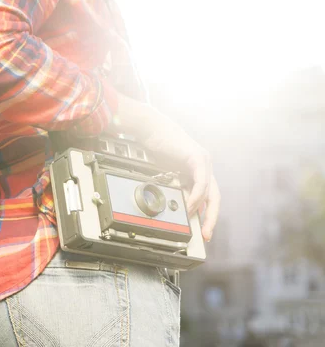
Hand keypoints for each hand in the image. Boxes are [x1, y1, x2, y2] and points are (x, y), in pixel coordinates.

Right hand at [112, 94, 220, 241]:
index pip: (208, 197)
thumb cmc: (156, 147)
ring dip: (204, 211)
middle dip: (211, 218)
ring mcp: (204, 162)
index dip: (206, 214)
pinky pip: (201, 182)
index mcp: (199, 171)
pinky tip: (191, 206)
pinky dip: (197, 196)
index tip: (203, 231)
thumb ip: (174, 187)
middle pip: (214, 198)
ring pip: (210, 192)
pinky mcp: (198, 158)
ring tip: (197, 224)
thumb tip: (174, 207)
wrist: (152, 129)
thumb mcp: (167, 173)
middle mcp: (205, 167)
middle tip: (206, 235)